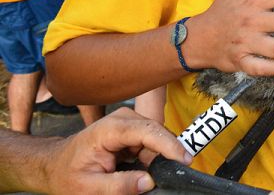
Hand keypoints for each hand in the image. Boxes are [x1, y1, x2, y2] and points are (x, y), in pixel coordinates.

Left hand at [43, 107, 191, 194]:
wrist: (54, 165)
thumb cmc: (66, 174)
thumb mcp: (89, 188)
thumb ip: (120, 185)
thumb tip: (149, 182)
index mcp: (109, 130)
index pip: (148, 132)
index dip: (170, 145)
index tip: (185, 160)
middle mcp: (122, 120)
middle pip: (157, 134)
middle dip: (164, 155)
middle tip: (163, 178)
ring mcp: (129, 122)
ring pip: (158, 139)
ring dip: (156, 158)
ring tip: (134, 174)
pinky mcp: (133, 130)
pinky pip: (153, 143)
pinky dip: (152, 157)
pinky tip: (139, 168)